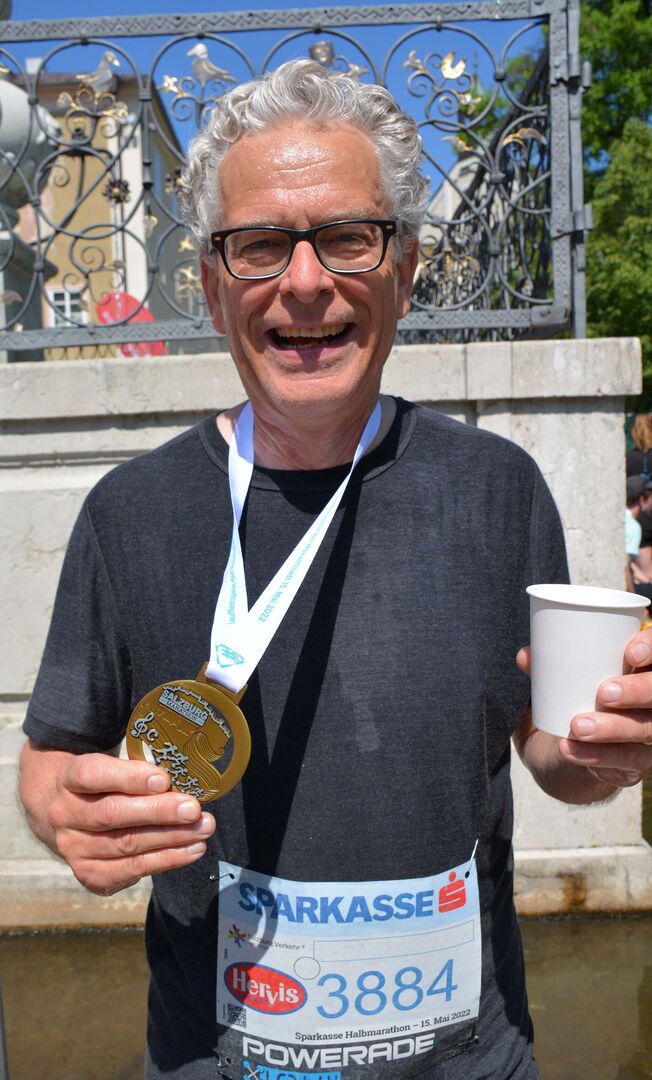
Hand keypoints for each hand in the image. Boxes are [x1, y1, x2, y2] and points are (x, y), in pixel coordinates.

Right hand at [46, 753, 215, 895]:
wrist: (65, 814)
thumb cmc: (101, 784)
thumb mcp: (109, 766)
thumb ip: (138, 772)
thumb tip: (185, 779)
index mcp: (68, 778)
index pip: (94, 775)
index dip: (129, 778)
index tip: (164, 779)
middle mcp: (64, 814)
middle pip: (112, 814)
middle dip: (158, 812)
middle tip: (193, 809)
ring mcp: (72, 848)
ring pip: (126, 844)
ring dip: (171, 838)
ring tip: (203, 830)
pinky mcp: (88, 873)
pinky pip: (131, 870)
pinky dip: (166, 860)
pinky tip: (191, 850)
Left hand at [517, 630, 651, 789]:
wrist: (565, 753)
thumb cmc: (569, 701)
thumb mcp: (558, 683)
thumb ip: (546, 668)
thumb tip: (524, 655)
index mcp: (638, 670)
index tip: (630, 652)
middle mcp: (651, 701)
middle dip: (639, 691)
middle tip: (603, 692)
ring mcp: (648, 732)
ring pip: (646, 729)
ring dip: (613, 728)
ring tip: (578, 725)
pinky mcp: (636, 763)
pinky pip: (623, 760)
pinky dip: (595, 755)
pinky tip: (569, 748)